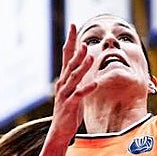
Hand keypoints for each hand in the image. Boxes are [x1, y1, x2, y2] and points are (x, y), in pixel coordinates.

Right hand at [49, 23, 95, 139]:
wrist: (60, 130)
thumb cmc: (69, 109)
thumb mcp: (74, 89)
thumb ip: (78, 76)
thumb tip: (85, 62)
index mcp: (65, 77)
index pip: (67, 54)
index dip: (70, 40)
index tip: (73, 25)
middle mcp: (63, 82)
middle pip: (70, 63)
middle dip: (76, 50)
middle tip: (83, 39)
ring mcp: (65, 93)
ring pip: (74, 77)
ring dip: (83, 67)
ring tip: (91, 56)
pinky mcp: (70, 105)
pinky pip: (79, 95)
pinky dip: (87, 89)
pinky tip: (95, 83)